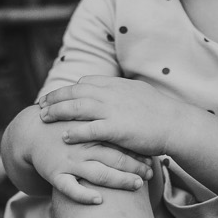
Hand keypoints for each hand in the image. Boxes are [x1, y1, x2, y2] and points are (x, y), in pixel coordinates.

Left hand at [38, 75, 191, 159]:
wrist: (176, 124)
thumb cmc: (160, 113)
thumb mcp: (139, 94)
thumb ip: (122, 92)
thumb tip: (113, 92)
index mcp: (116, 85)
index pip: (85, 82)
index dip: (69, 90)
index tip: (57, 96)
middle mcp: (111, 94)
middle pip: (75, 92)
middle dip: (55, 98)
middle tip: (41, 105)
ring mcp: (113, 110)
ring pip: (77, 107)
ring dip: (57, 111)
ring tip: (43, 117)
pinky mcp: (116, 128)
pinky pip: (89, 128)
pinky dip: (74, 131)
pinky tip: (63, 135)